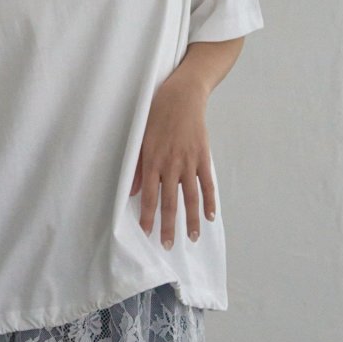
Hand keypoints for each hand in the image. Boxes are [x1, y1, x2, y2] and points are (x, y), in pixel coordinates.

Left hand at [130, 76, 215, 248]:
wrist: (182, 96)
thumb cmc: (156, 114)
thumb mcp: (140, 137)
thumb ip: (137, 166)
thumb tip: (133, 191)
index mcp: (153, 160)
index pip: (149, 195)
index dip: (147, 216)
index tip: (146, 232)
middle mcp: (171, 165)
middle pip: (169, 201)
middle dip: (168, 225)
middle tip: (167, 245)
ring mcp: (189, 162)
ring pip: (191, 197)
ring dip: (191, 220)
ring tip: (191, 238)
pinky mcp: (203, 157)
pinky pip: (207, 184)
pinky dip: (210, 201)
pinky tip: (209, 216)